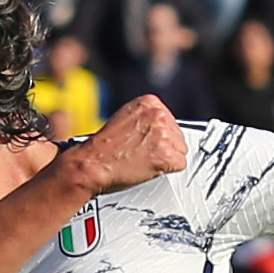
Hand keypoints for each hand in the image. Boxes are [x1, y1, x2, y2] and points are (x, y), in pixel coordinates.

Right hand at [61, 96, 189, 196]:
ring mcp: (164, 135)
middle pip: (178, 135)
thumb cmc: (103, 147)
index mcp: (149, 102)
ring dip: (166, 158)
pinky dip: (167, 170)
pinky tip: (149, 167)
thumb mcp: (124, 118)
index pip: (170, 120)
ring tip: (143, 159)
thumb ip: (145, 119)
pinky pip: (180, 165)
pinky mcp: (168, 155)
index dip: (159, 135)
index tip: (146, 141)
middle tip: (142, 153)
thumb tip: (159, 127)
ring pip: (181, 150)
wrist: (92, 163)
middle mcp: (159, 115)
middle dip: (164, 146)